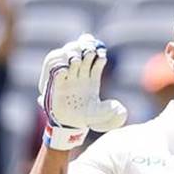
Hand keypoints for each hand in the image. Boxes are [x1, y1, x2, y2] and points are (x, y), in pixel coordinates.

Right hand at [38, 34, 126, 149]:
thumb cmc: (88, 119)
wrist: (71, 126)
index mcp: (93, 77)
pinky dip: (59, 66)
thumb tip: (118, 108)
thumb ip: (112, 112)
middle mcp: (81, 74)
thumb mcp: (103, 116)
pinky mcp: (56, 83)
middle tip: (89, 52)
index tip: (101, 56)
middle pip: (83, 51)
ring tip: (75, 60)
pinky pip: (55, 68)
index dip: (99, 53)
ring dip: (72, 53)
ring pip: (69, 55)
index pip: (97, 57)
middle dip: (86, 47)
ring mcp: (68, 77)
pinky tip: (65, 71)